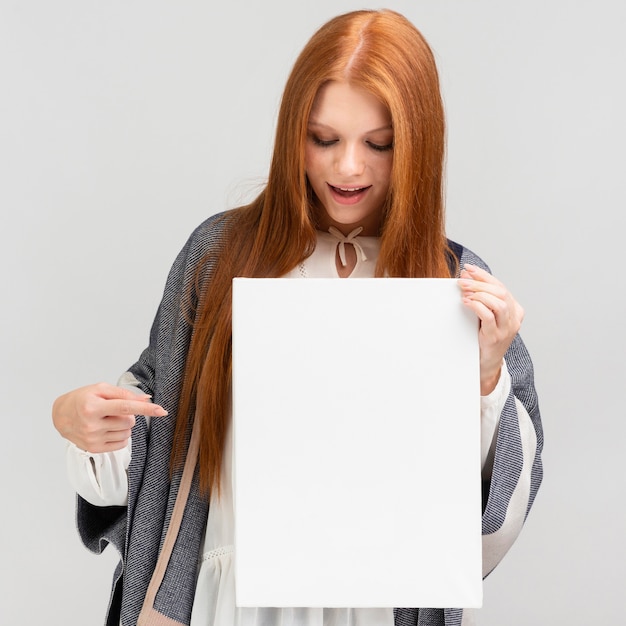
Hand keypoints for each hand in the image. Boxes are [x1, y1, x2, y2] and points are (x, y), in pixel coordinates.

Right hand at [52, 383, 167, 452]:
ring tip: (107, 419)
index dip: (146, 408)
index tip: (162, 411)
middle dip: (127, 415)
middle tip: (111, 410)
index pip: (125, 407)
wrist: (61, 415)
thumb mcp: (101, 389)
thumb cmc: (83, 399)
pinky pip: (122, 443)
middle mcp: (92, 425)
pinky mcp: (94, 449)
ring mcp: (92, 439)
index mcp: (93, 407)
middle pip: (129, 421)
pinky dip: (120, 435)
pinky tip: (107, 428)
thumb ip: (125, 393)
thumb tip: (147, 398)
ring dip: (123, 425)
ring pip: (127, 433)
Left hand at [458, 264, 523, 394]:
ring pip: (499, 302)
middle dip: (480, 283)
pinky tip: (467, 302)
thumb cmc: (484, 336)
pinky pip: (489, 317)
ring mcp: (507, 329)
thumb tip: (465, 276)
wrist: (486, 363)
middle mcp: (514, 318)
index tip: (469, 268)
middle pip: (500, 292)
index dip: (484, 276)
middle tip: (462, 280)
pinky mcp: (496, 337)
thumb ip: (481, 298)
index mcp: (515, 310)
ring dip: (479, 293)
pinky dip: (477, 306)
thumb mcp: (486, 315)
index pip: (501, 286)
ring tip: (465, 292)